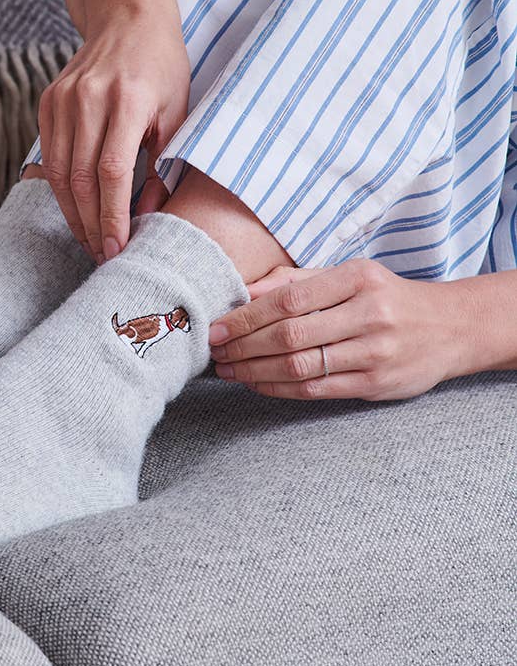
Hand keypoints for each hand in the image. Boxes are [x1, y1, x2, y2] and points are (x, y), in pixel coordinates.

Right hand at [38, 13, 190, 262]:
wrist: (128, 18)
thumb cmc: (162, 68)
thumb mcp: (177, 113)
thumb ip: (164, 164)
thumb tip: (149, 215)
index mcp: (129, 100)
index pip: (112, 172)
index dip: (113, 216)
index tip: (118, 248)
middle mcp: (89, 98)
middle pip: (80, 178)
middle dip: (92, 224)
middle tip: (103, 255)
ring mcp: (63, 99)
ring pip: (58, 172)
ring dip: (73, 213)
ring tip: (90, 240)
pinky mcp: (48, 101)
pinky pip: (48, 156)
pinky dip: (59, 189)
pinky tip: (76, 209)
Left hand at [206, 258, 463, 400]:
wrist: (451, 328)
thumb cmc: (386, 297)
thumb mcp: (348, 275)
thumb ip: (297, 280)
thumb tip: (244, 289)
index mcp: (357, 279)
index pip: (287, 300)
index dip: (245, 318)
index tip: (215, 328)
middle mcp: (369, 314)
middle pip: (290, 335)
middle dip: (243, 346)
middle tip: (215, 353)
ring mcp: (376, 352)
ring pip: (300, 366)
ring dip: (254, 370)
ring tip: (228, 370)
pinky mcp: (377, 384)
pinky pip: (317, 389)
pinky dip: (279, 388)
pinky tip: (257, 382)